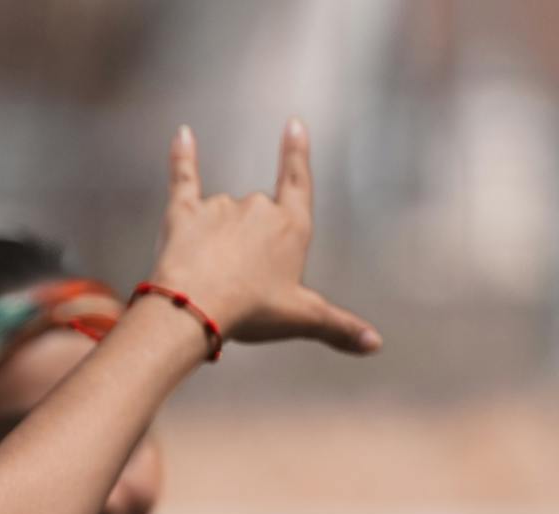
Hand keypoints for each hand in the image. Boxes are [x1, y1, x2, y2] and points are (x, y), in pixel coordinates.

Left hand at [148, 121, 379, 355]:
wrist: (197, 307)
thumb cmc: (252, 312)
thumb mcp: (301, 319)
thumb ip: (338, 326)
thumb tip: (376, 344)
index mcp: (291, 228)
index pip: (297, 182)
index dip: (297, 154)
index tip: (294, 125)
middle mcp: (259, 209)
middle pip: (258, 214)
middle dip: (248, 244)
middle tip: (236, 285)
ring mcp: (222, 207)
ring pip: (221, 214)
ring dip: (215, 239)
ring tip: (207, 279)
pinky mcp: (186, 211)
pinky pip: (184, 176)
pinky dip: (183, 156)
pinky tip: (183, 133)